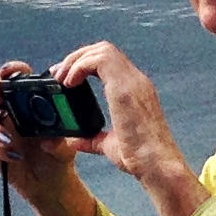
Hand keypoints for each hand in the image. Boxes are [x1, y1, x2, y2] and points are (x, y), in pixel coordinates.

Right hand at [0, 63, 96, 215]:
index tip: (9, 74)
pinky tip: (14, 156)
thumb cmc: (60, 154)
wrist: (50, 181)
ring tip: (10, 141)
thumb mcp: (67, 145)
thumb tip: (49, 139)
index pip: (16, 74)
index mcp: (29, 98)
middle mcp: (10, 107)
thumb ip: (60, 139)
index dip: (10, 69)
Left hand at [53, 42, 208, 215]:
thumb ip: (92, 139)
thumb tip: (74, 140)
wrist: (156, 165)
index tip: (65, 78)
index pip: (109, 61)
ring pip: (101, 50)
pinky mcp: (125, 87)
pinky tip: (69, 83)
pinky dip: (79, 67)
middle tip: (58, 74)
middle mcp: (136, 81)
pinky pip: (98, 60)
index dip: (84, 63)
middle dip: (77, 57)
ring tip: (62, 78)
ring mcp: (133, 82)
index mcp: (135, 90)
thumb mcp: (109, 146)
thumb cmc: (140, 158)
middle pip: (103, 49)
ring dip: (76, 59)